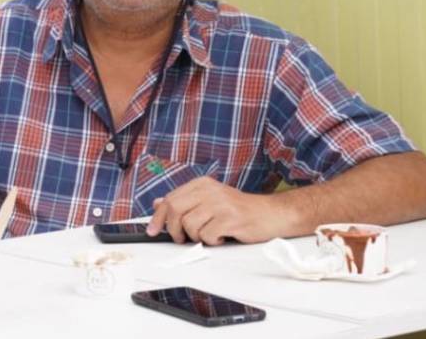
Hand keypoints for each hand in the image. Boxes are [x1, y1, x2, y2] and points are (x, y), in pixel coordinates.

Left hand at [145, 176, 295, 244]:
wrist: (273, 214)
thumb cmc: (241, 211)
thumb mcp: (210, 200)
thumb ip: (185, 201)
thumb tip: (158, 203)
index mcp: (202, 184)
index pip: (170, 199)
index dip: (158, 217)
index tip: (152, 230)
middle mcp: (210, 190)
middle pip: (174, 210)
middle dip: (173, 229)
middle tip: (182, 238)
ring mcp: (220, 203)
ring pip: (189, 225)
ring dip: (196, 237)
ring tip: (210, 234)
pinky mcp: (230, 219)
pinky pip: (207, 235)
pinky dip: (212, 241)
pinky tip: (222, 237)